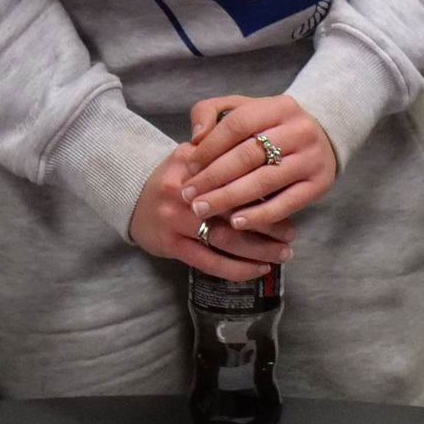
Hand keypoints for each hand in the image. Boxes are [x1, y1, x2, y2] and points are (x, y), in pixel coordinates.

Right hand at [129, 145, 297, 282]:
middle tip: (292, 233)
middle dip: (268, 224)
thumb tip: (266, 159)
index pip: (234, 176)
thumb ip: (222, 153)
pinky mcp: (171, 246)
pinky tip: (258, 270)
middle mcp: (183, 192)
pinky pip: (208, 261)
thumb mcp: (191, 155)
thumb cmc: (174, 178)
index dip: (263, 189)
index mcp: (192, 164)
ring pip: (224, 238)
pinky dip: (236, 268)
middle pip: (233, 209)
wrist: (130, 198)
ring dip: (258, 249)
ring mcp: (175, 221)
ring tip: (284, 254)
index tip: (288, 198)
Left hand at [183, 96, 341, 237]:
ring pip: (264, 181)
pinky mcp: (319, 185)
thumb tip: (196, 137)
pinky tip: (236, 223)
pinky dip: (259, 216)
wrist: (322, 138)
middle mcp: (300, 130)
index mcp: (279, 106)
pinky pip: (285, 204)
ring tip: (202, 210)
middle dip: (213, 177)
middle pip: (248, 155)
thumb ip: (211, 112)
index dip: (210, 147)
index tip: (188, 168)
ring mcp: (312, 159)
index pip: (238, 124)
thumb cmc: (270, 126)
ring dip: (229, 198)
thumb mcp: (242, 108)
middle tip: (188, 195)